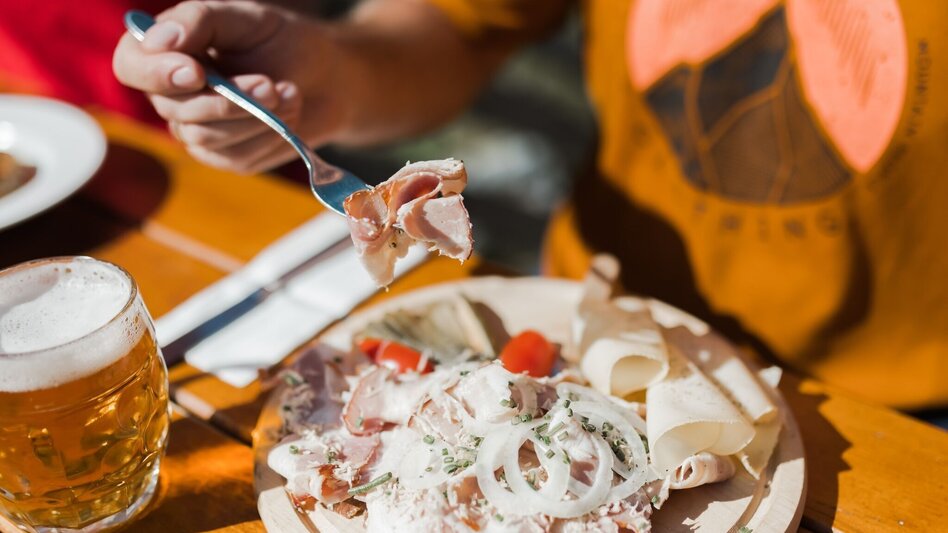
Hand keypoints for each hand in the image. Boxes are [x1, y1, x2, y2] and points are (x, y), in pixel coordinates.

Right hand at [113, 1, 346, 172]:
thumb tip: (158, 40)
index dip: (155, 74)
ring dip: (255, 117)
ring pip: (208, 137)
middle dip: (229, 99)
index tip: (195, 72)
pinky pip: (236, 156)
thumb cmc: (280, 42)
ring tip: (289, 93)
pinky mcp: (228, 158)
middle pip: (176, 110)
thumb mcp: (243, 18)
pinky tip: (289, 112)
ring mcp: (198, 132)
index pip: (130, 66)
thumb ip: (198, 20)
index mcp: (165, 54)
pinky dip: (269, 135)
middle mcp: (172, 96)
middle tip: (270, 84)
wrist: (328, 77)